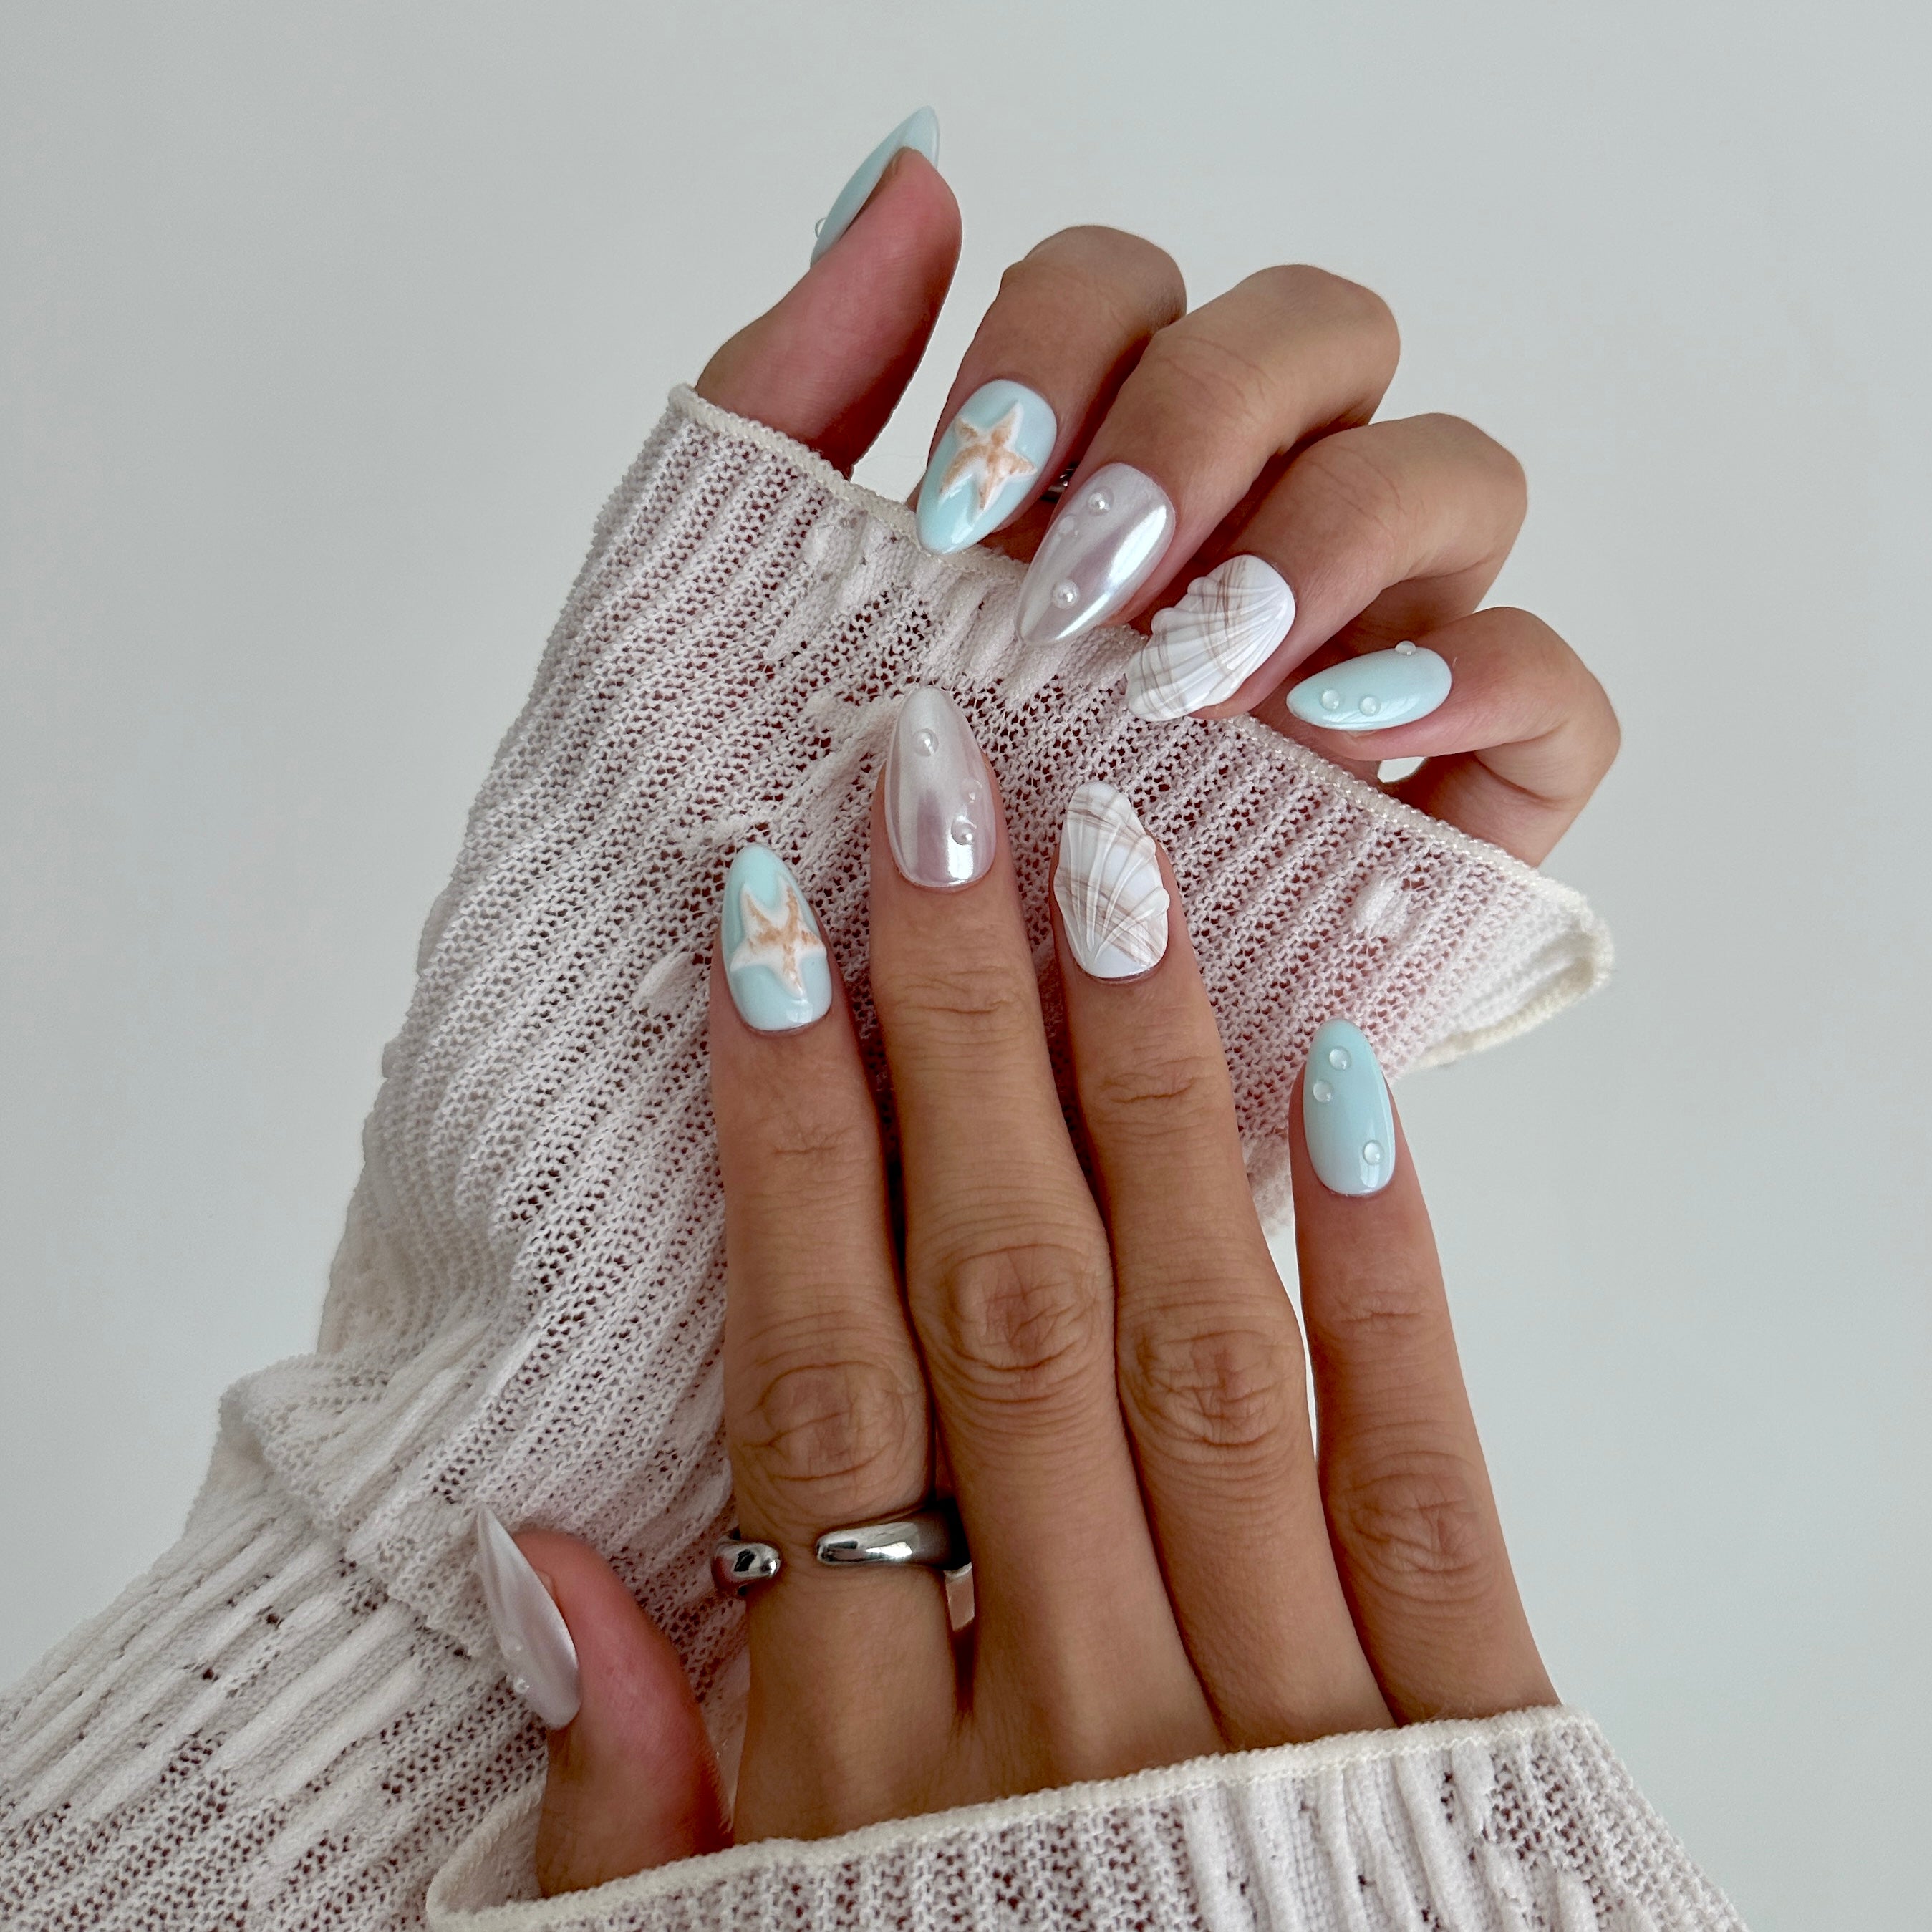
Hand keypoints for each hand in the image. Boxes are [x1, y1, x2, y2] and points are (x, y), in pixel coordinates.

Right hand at [516, 713, 1555, 1889]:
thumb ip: (636, 1801)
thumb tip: (547, 1550)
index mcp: (884, 1776)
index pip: (819, 1381)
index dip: (787, 1134)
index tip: (770, 925)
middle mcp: (1090, 1705)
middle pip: (1008, 1302)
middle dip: (962, 1022)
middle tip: (942, 793)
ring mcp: (1301, 1710)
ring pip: (1203, 1339)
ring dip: (1151, 1081)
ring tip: (1118, 864)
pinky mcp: (1478, 1728)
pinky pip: (1425, 1466)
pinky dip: (1388, 1265)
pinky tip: (1345, 1076)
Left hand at [697, 147, 1616, 866]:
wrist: (863, 1104)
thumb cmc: (797, 855)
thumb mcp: (740, 615)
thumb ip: (803, 386)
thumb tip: (912, 168)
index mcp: (1088, 474)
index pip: (1129, 296)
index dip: (1060, 349)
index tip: (954, 513)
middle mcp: (1243, 536)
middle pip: (1318, 338)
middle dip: (1201, 423)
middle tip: (1083, 587)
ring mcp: (1365, 659)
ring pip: (1453, 474)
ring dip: (1333, 534)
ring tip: (1198, 672)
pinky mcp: (1456, 803)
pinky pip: (1555, 690)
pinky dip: (1477, 681)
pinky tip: (1332, 731)